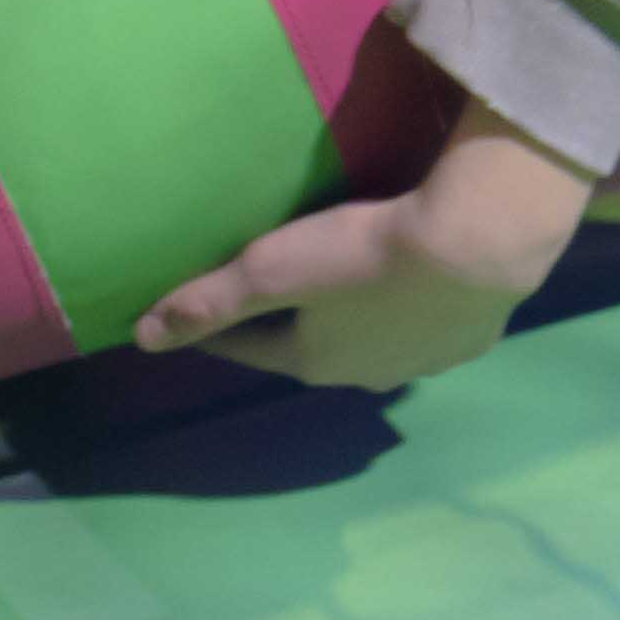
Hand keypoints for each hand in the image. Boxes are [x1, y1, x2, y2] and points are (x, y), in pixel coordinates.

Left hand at [132, 100, 597, 388]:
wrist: (476, 245)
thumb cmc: (361, 257)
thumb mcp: (270, 270)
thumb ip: (207, 301)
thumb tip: (142, 338)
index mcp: (316, 362)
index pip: (254, 348)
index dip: (225, 328)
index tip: (204, 314)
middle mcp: (372, 375)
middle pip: (317, 348)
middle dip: (294, 325)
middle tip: (280, 291)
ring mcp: (428, 361)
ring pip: (376, 341)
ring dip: (357, 320)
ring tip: (345, 286)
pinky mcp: (473, 337)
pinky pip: (428, 326)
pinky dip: (410, 310)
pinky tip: (413, 287)